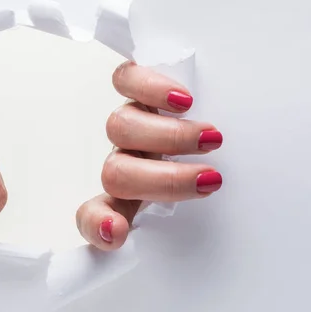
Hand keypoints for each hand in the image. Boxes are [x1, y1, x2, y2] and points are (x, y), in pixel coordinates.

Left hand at [76, 61, 222, 249]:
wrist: (217, 125)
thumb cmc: (206, 170)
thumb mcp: (200, 199)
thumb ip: (193, 214)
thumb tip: (207, 199)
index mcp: (128, 199)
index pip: (94, 216)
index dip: (98, 224)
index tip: (116, 231)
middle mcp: (124, 163)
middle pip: (117, 174)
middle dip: (165, 180)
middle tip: (208, 178)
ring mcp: (130, 126)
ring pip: (122, 127)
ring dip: (170, 135)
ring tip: (209, 138)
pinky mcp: (137, 90)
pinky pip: (125, 80)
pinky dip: (151, 88)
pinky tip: (182, 101)